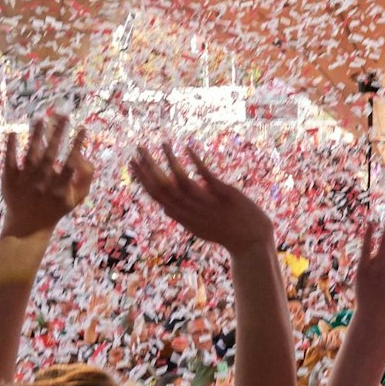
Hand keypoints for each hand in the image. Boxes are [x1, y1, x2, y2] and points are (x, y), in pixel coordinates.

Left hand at [1, 112, 95, 237]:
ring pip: (31, 153)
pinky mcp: (9, 179)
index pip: (71, 163)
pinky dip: (10, 146)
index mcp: (61, 189)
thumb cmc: (57, 207)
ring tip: (41, 118)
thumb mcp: (77, 198)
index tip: (82, 128)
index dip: (77, 145)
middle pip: (51, 154)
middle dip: (58, 133)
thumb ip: (85, 178)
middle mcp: (43, 183)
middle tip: (63, 115)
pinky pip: (10, 160)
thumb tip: (83, 156)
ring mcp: (25, 180)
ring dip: (36, 135)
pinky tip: (13, 131)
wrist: (28, 224)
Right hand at [131, 144, 276, 252]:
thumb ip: (181, 217)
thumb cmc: (225, 233)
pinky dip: (195, 161)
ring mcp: (207, 203)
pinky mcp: (225, 194)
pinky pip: (206, 175)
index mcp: (183, 217)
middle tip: (137, 148)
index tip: (132, 164)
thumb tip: (164, 208)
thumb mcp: (198, 228)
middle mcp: (191, 211)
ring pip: (181, 179)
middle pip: (163, 187)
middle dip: (148, 167)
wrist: (252, 242)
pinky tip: (187, 148)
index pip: (156, 196)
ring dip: (169, 159)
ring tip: (162, 143)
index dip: (142, 179)